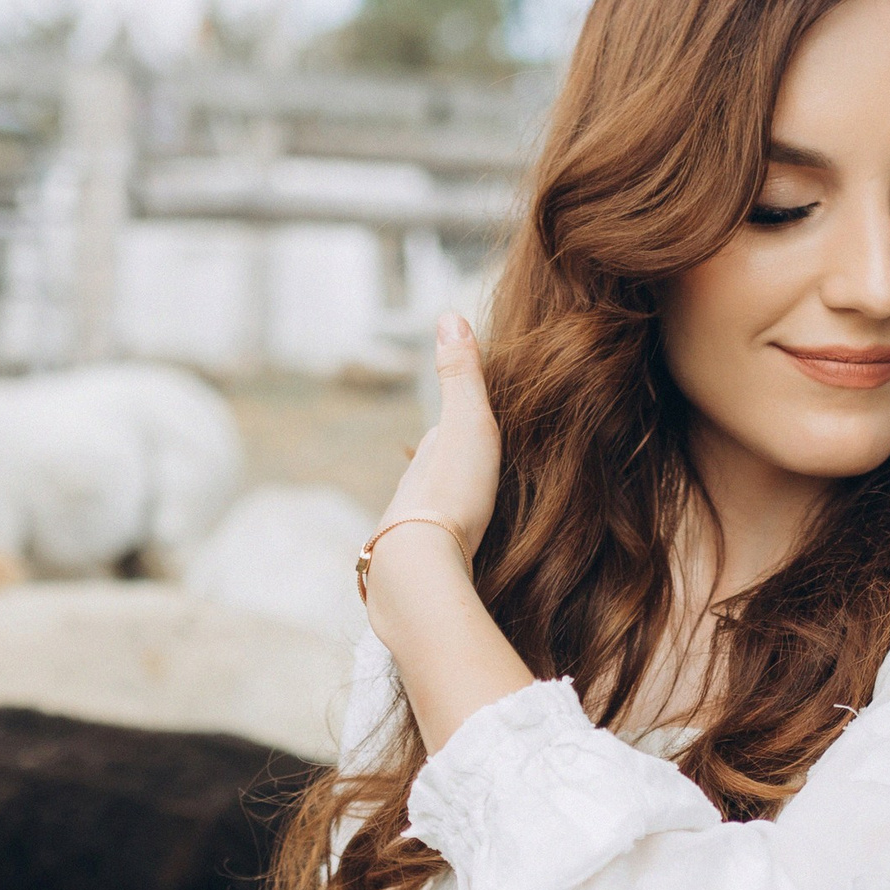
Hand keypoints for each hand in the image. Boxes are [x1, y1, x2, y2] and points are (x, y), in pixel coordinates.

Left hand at [363, 315, 500, 639]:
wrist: (421, 568)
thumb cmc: (452, 494)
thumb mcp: (467, 424)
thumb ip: (461, 376)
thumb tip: (448, 314)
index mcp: (426, 457)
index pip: (445, 434)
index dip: (462, 426)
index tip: (478, 422)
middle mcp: (410, 493)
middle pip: (435, 477)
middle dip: (452, 474)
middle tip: (479, 475)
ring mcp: (410, 535)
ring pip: (431, 518)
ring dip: (448, 517)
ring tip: (470, 522)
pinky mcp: (416, 574)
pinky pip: (435, 557)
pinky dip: (445, 552)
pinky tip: (456, 564)